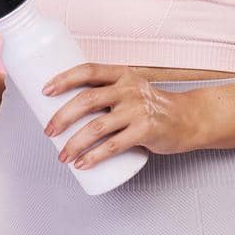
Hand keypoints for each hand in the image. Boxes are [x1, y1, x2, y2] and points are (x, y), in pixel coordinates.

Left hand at [41, 64, 206, 167]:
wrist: (189, 118)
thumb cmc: (151, 106)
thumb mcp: (130, 90)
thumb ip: (105, 93)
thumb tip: (66, 107)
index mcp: (121, 74)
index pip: (87, 70)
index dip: (64, 79)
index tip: (44, 91)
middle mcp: (129, 89)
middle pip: (87, 100)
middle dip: (62, 117)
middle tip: (48, 132)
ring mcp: (138, 110)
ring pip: (97, 127)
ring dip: (74, 143)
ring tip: (62, 156)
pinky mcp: (146, 131)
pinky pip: (113, 146)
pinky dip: (94, 156)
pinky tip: (82, 164)